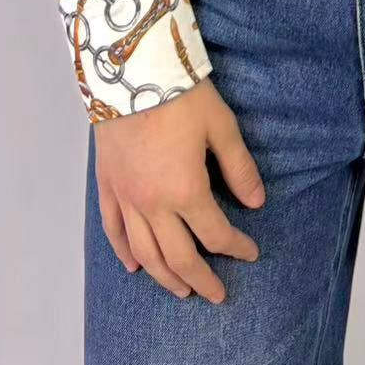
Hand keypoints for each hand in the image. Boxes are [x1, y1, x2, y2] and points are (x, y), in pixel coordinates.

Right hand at [92, 75, 265, 303]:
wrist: (130, 70)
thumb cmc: (180, 94)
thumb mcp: (221, 126)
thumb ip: (239, 168)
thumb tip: (256, 202)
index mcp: (185, 191)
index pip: (215, 234)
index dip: (236, 247)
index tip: (250, 252)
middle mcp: (153, 204)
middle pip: (178, 256)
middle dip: (200, 279)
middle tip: (216, 295)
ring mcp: (126, 197)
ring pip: (145, 252)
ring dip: (164, 276)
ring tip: (181, 290)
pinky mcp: (108, 185)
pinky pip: (113, 229)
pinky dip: (124, 252)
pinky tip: (134, 266)